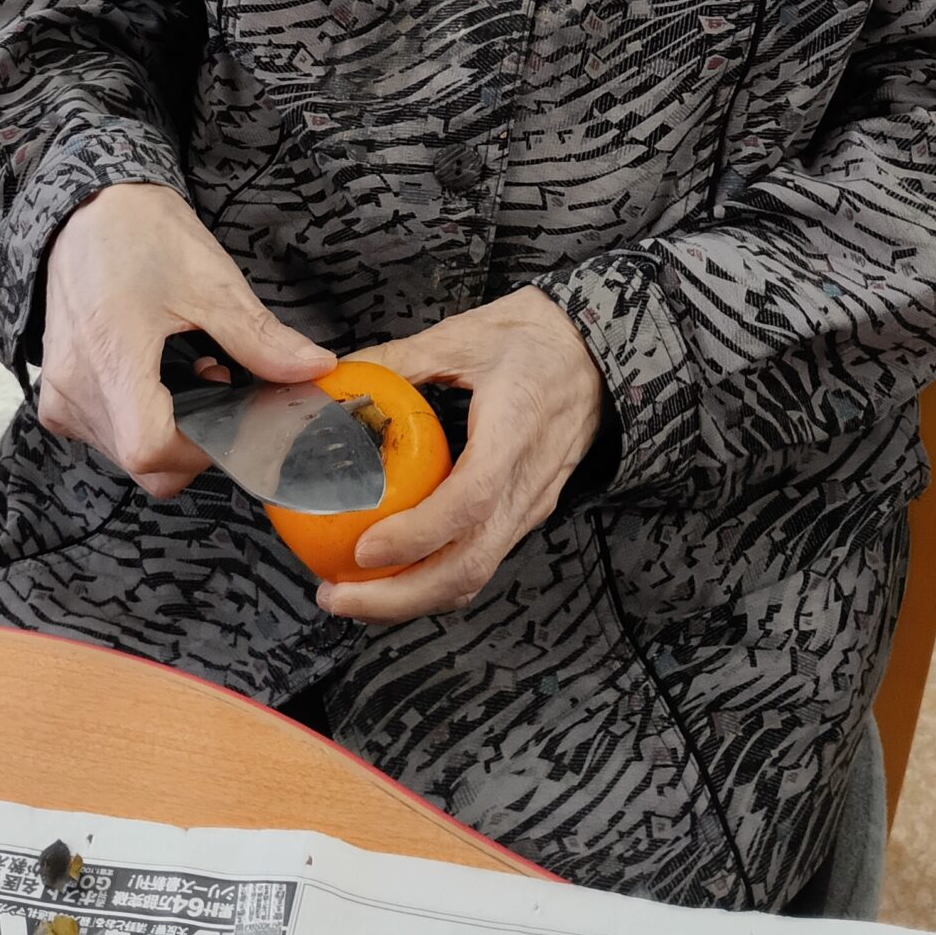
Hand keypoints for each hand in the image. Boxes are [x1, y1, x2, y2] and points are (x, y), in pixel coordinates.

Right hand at [40, 185, 331, 498]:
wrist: (86, 209)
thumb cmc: (143, 235)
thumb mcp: (211, 283)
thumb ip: (261, 340)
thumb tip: (316, 370)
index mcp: (111, 360)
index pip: (152, 450)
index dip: (203, 448)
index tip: (233, 415)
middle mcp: (75, 392)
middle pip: (144, 463)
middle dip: (196, 439)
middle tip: (219, 378)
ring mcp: (60, 398)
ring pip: (127, 455)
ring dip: (171, 429)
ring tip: (190, 366)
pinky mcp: (57, 396)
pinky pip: (107, 436)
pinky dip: (144, 419)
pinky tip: (160, 374)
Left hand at [318, 288, 604, 624]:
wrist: (599, 353)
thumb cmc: (534, 337)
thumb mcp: (464, 334)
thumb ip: (400, 358)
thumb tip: (338, 376)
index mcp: (515, 427)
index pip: (471, 500)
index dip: (416, 534)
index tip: (363, 549)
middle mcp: (527, 481)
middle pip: (470, 566)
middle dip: (400, 598)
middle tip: (336, 597)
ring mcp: (531, 504)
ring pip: (475, 575)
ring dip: (412, 600)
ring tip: (351, 597)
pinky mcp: (526, 513)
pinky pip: (480, 561)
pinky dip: (433, 581)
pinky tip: (391, 574)